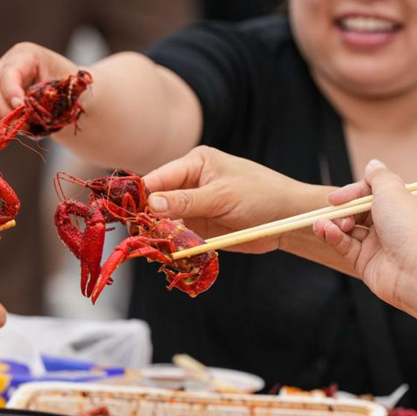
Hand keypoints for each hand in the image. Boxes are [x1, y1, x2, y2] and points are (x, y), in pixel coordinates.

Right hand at [0, 42, 78, 131]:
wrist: (71, 104)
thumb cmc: (71, 94)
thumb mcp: (69, 91)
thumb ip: (50, 97)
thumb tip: (25, 108)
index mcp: (25, 56)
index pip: (9, 71)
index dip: (11, 89)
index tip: (20, 107)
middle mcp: (3, 67)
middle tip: (8, 120)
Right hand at [142, 146, 317, 253]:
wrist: (288, 218)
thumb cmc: (261, 195)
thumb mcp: (222, 196)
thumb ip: (186, 201)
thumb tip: (151, 202)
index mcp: (194, 163)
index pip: (158, 177)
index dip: (142, 194)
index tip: (127, 211)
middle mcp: (190, 183)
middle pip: (157, 200)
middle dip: (147, 217)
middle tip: (137, 233)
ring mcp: (193, 207)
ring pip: (164, 221)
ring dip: (158, 233)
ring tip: (151, 245)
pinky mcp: (199, 228)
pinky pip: (178, 236)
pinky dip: (171, 244)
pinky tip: (165, 252)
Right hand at [312, 160, 416, 306]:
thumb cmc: (410, 227)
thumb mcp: (393, 191)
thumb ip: (378, 177)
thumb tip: (372, 165)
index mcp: (404, 205)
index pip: (372, 193)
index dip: (353, 193)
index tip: (338, 197)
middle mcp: (392, 224)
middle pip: (357, 210)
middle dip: (342, 210)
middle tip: (335, 211)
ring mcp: (378, 244)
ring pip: (348, 229)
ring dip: (333, 223)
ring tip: (325, 224)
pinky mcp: (366, 261)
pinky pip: (344, 245)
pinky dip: (333, 237)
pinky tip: (325, 231)